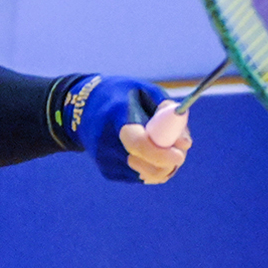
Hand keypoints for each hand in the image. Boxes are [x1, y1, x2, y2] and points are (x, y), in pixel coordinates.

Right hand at [58, 75, 188, 183]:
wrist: (82, 109)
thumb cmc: (121, 96)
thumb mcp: (145, 91)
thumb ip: (167, 112)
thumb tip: (185, 143)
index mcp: (115, 117)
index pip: (138, 144)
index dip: (161, 153)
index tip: (180, 155)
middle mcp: (106, 143)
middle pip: (143, 165)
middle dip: (168, 163)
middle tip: (180, 152)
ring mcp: (105, 161)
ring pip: (145, 175)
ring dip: (162, 166)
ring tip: (162, 147)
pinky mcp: (108, 172)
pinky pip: (140, 176)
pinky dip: (151, 168)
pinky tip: (147, 152)